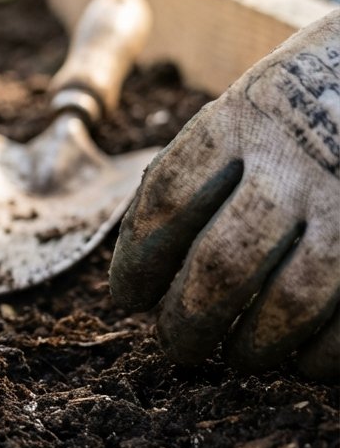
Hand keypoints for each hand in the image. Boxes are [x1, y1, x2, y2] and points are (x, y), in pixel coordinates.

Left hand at [110, 10, 339, 378]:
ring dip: (256, 344)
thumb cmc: (319, 88)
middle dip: (188, 320)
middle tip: (176, 346)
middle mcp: (296, 157)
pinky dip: (324, 351)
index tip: (127, 297)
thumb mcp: (258, 94)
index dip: (137, 260)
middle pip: (223, 264)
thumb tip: (149, 249)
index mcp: (243, 115)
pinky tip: (305, 358)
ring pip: (292, 299)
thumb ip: (213, 158)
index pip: (167, 200)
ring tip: (240, 356)